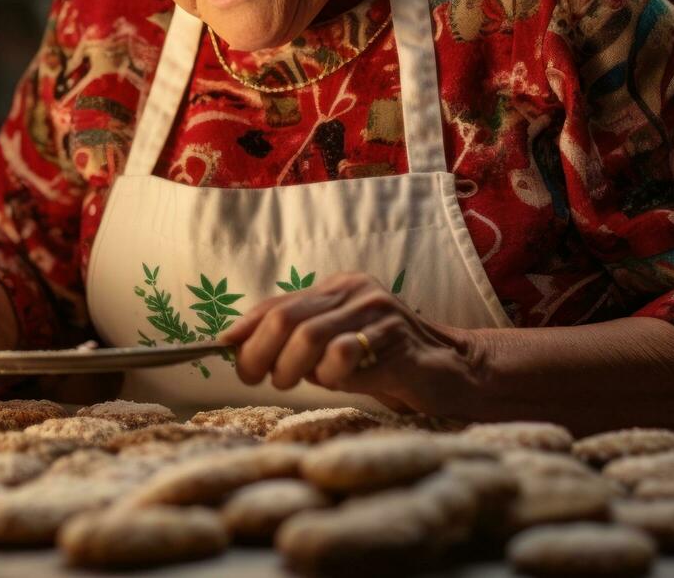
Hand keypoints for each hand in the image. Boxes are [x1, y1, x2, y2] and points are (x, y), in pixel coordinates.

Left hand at [219, 272, 483, 417]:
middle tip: (254, 378)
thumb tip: (239, 348)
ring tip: (291, 384)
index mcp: (338, 288)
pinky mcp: (397, 341)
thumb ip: (295, 343)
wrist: (449, 372)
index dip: (245, 327)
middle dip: (259, 352)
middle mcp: (356, 292)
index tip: (224, 350)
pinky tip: (339, 382)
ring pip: (309, 336)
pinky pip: (344, 356)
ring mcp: (378, 313)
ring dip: (290, 368)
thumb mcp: (333, 349)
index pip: (278, 303)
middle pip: (286, 318)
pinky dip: (330, 375)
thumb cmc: (383, 364)